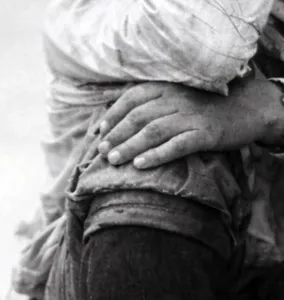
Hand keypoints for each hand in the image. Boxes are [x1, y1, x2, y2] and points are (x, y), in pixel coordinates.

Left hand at [96, 78, 283, 168]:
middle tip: (102, 151)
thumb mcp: (176, 97)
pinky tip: (141, 165)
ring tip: (114, 160)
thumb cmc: (203, 106)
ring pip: (154, 130)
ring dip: (130, 146)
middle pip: (139, 116)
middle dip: (117, 134)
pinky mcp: (205, 134)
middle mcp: (177, 99)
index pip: (132, 98)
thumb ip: (150, 103)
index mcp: (167, 88)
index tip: (99, 132)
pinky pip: (177, 145)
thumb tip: (115, 118)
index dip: (113, 115)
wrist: (247, 108)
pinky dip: (157, 155)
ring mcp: (191, 116)